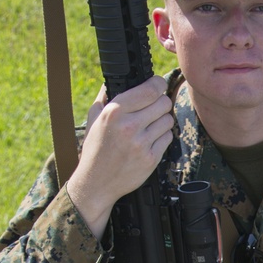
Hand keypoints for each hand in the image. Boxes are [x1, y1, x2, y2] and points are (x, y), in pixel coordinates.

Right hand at [67, 76, 173, 239]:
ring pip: (168, 120)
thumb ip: (104, 97)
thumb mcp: (93, 119)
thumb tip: (114, 79)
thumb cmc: (94, 149)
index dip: (158, 84)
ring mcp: (141, 143)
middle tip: (154, 108)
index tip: (158, 85)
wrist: (95, 183)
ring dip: (162, 121)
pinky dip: (162, 137)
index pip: (150, 89)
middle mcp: (129, 126)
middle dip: (161, 103)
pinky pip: (168, 138)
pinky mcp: (150, 159)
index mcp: (114, 112)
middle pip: (164, 103)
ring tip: (150, 126)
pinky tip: (150, 140)